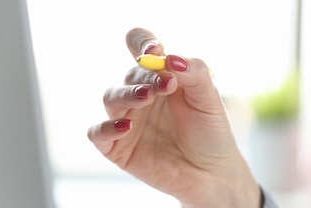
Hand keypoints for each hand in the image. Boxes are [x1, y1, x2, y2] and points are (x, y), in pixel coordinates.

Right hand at [87, 28, 260, 207]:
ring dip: (126, 95)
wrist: (212, 174)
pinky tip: (125, 127)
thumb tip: (170, 57)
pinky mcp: (117, 147)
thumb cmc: (211, 133)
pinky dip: (106, 127)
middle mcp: (141, 95)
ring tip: (146, 97)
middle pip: (130, 75)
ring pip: (111, 98)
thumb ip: (195, 73)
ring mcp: (127, 120)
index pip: (141, 48)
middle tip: (167, 83)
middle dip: (146, 77)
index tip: (155, 50)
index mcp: (161, 77)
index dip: (142, 42)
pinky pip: (98, 133)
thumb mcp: (209, 99)